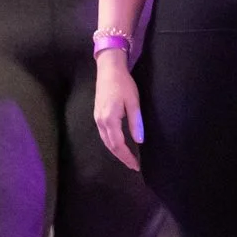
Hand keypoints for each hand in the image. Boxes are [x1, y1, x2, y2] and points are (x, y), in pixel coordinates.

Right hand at [93, 50, 143, 169]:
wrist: (109, 70)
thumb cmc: (123, 84)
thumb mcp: (133, 102)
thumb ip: (136, 122)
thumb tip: (139, 141)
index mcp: (110, 119)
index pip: (118, 144)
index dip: (127, 156)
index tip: (136, 165)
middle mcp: (100, 121)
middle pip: (110, 146)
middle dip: (122, 157)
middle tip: (134, 166)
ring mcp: (97, 119)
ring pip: (105, 141)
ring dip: (116, 152)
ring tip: (128, 158)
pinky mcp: (97, 115)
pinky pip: (104, 135)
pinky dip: (111, 143)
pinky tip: (119, 145)